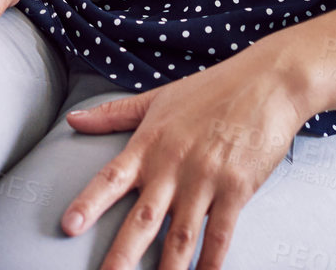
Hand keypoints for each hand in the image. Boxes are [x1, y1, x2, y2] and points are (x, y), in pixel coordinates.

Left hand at [61, 48, 311, 269]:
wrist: (267, 82)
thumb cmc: (210, 89)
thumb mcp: (157, 97)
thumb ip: (114, 114)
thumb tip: (73, 118)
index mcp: (149, 144)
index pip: (112, 178)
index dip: (90, 203)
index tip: (69, 226)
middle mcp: (173, 165)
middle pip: (142, 219)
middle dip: (122, 255)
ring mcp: (205, 179)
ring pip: (180, 236)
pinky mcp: (237, 189)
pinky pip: (220, 235)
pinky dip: (211, 262)